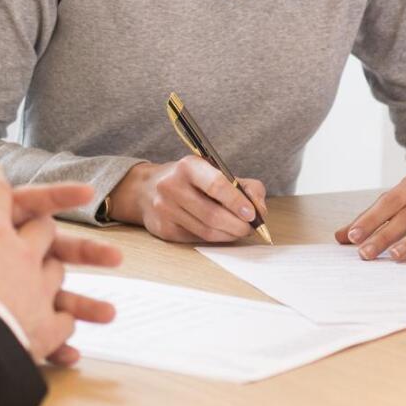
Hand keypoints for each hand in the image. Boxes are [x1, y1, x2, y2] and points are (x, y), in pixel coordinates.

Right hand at [107, 157, 266, 243]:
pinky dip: (215, 238)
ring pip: (206, 231)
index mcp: (188, 166)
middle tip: (251, 228)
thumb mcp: (213, 170)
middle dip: (238, 225)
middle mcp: (172, 186)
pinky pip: (196, 239)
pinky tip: (221, 233)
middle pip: (212, 214)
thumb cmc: (188, 180)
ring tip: (240, 231)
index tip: (253, 214)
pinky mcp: (163, 229)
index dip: (237, 201)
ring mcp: (165, 209)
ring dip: (229, 234)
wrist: (146, 189)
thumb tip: (259, 208)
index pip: (216, 184)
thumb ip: (242, 185)